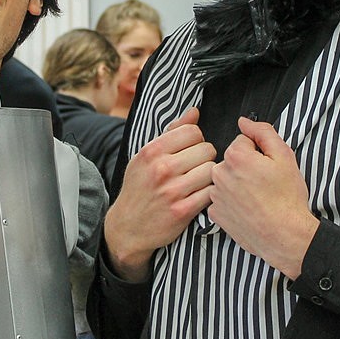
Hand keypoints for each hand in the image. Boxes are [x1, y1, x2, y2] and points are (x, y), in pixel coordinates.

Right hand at [104, 107, 215, 281]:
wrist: (127, 226)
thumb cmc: (139, 187)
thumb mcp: (146, 156)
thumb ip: (171, 132)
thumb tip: (195, 111)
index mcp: (152, 151)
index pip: (193, 131)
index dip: (196, 139)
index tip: (191, 150)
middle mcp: (161, 168)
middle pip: (207, 149)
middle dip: (205, 157)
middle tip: (196, 167)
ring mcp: (172, 191)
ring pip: (212, 170)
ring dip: (210, 175)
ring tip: (200, 181)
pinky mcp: (182, 211)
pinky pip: (211, 192)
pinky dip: (210, 193)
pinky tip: (201, 195)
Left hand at [209, 117, 317, 279]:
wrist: (285, 235)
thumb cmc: (287, 198)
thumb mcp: (284, 156)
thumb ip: (263, 132)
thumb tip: (244, 122)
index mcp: (235, 156)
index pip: (243, 141)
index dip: (258, 153)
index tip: (267, 167)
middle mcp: (219, 174)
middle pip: (232, 160)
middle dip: (246, 167)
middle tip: (264, 184)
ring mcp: (215, 195)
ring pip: (226, 179)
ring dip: (238, 184)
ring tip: (257, 198)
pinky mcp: (215, 213)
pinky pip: (222, 199)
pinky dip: (232, 202)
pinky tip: (248, 209)